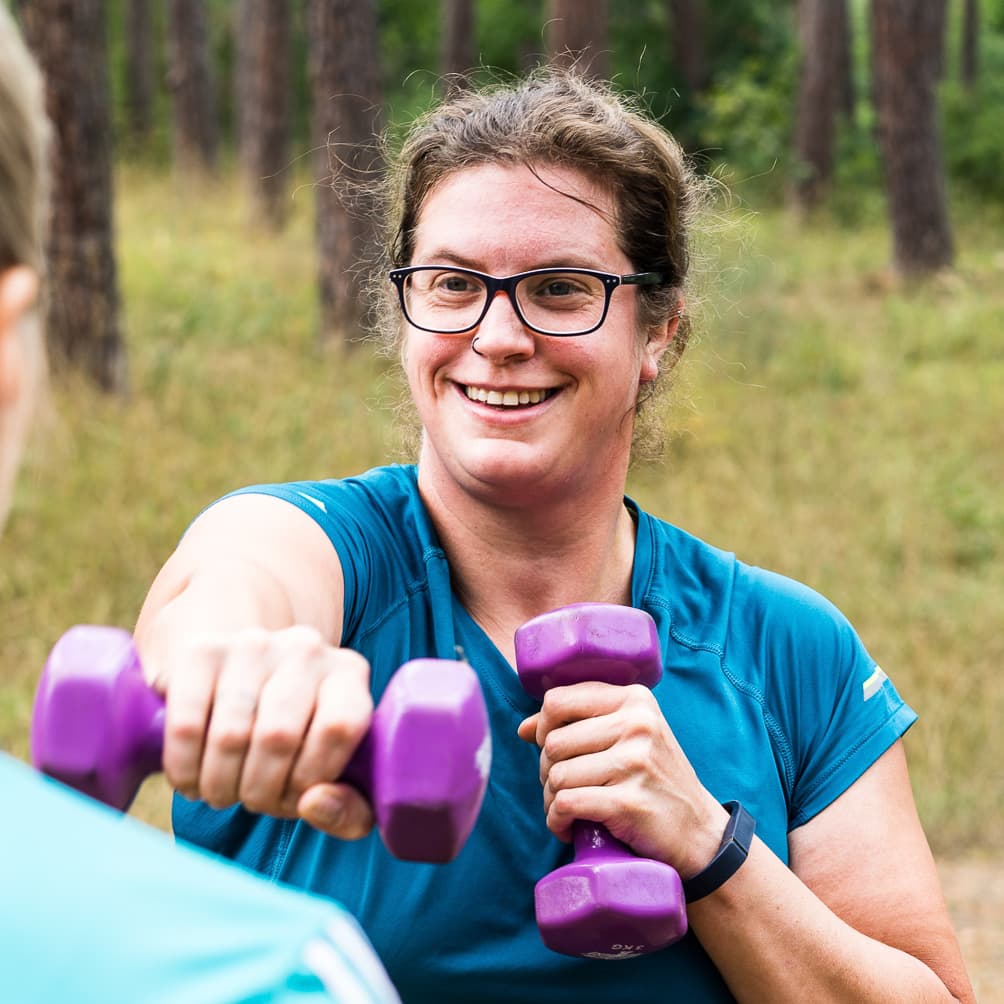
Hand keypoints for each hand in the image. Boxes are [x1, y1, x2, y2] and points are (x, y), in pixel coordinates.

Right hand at [145, 625, 375, 839]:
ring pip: (231, 735)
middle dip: (260, 790)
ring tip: (222, 794)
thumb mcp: (339, 776)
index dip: (311, 778)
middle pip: (279, 736)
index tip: (295, 799)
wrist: (245, 685)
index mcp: (348, 673)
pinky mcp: (202, 650)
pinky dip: (184, 768)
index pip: (338, 727)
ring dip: (221, 785)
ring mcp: (252, 644)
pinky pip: (186, 724)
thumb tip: (314, 805)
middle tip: (252, 802)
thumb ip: (349, 809)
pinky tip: (192, 781)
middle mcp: (305, 648)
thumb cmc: (301, 743)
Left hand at [517, 681, 725, 875]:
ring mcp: (635, 762)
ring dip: (552, 800)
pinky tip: (570, 828)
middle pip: (552, 742)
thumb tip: (524, 728)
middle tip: (564, 788)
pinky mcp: (629, 802)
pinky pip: (566, 804)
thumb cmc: (654, 780)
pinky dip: (558, 821)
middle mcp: (637, 724)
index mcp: (634, 700)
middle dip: (546, 770)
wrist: (699, 832)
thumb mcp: (628, 738)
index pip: (557, 700)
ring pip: (556, 775)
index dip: (543, 727)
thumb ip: (580, 723)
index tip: (554, 750)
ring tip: (569, 810)